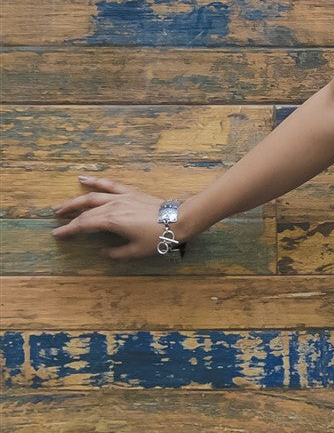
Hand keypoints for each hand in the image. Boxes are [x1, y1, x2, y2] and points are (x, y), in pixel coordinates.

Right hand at [50, 176, 173, 259]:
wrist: (179, 220)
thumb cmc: (159, 237)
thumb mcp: (137, 251)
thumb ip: (118, 253)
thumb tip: (104, 253)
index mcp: (112, 221)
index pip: (84, 225)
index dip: (69, 230)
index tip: (57, 234)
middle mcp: (113, 206)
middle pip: (85, 211)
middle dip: (68, 215)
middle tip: (56, 219)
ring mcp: (120, 197)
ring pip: (92, 196)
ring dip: (75, 200)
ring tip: (62, 204)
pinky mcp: (129, 192)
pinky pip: (108, 184)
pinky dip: (95, 180)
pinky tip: (83, 178)